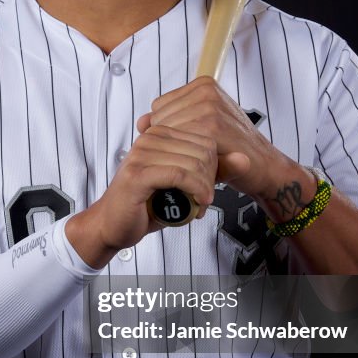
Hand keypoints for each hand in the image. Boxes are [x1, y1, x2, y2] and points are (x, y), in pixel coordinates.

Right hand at [65, 122, 217, 267]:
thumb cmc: (145, 204)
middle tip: (206, 197)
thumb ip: (209, 170)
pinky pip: (179, 175)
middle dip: (212, 176)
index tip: (211, 185)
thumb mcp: (183, 183)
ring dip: (204, 187)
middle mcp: (149, 138)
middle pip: (202, 148)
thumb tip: (244, 158)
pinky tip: (199, 202)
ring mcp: (141, 154)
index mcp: (159, 133)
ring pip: (193, 162)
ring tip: (201, 203)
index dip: (216, 164)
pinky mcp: (138, 174)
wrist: (112, 225)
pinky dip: (195, 190)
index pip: (205, 137)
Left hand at [138, 76, 277, 200]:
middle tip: (197, 154)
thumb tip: (141, 121)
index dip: (170, 131)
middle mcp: (205, 91)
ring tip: (200, 160)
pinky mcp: (211, 128)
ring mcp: (209, 108)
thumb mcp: (199, 128)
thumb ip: (169, 122)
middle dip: (172, 142)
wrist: (264, 166)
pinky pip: (178, 144)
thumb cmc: (232, 148)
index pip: (159, 108)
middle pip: (159, 120)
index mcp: (203, 85)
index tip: (191, 142)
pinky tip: (202, 167)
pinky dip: (185, 160)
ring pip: (166, 134)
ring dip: (178, 153)